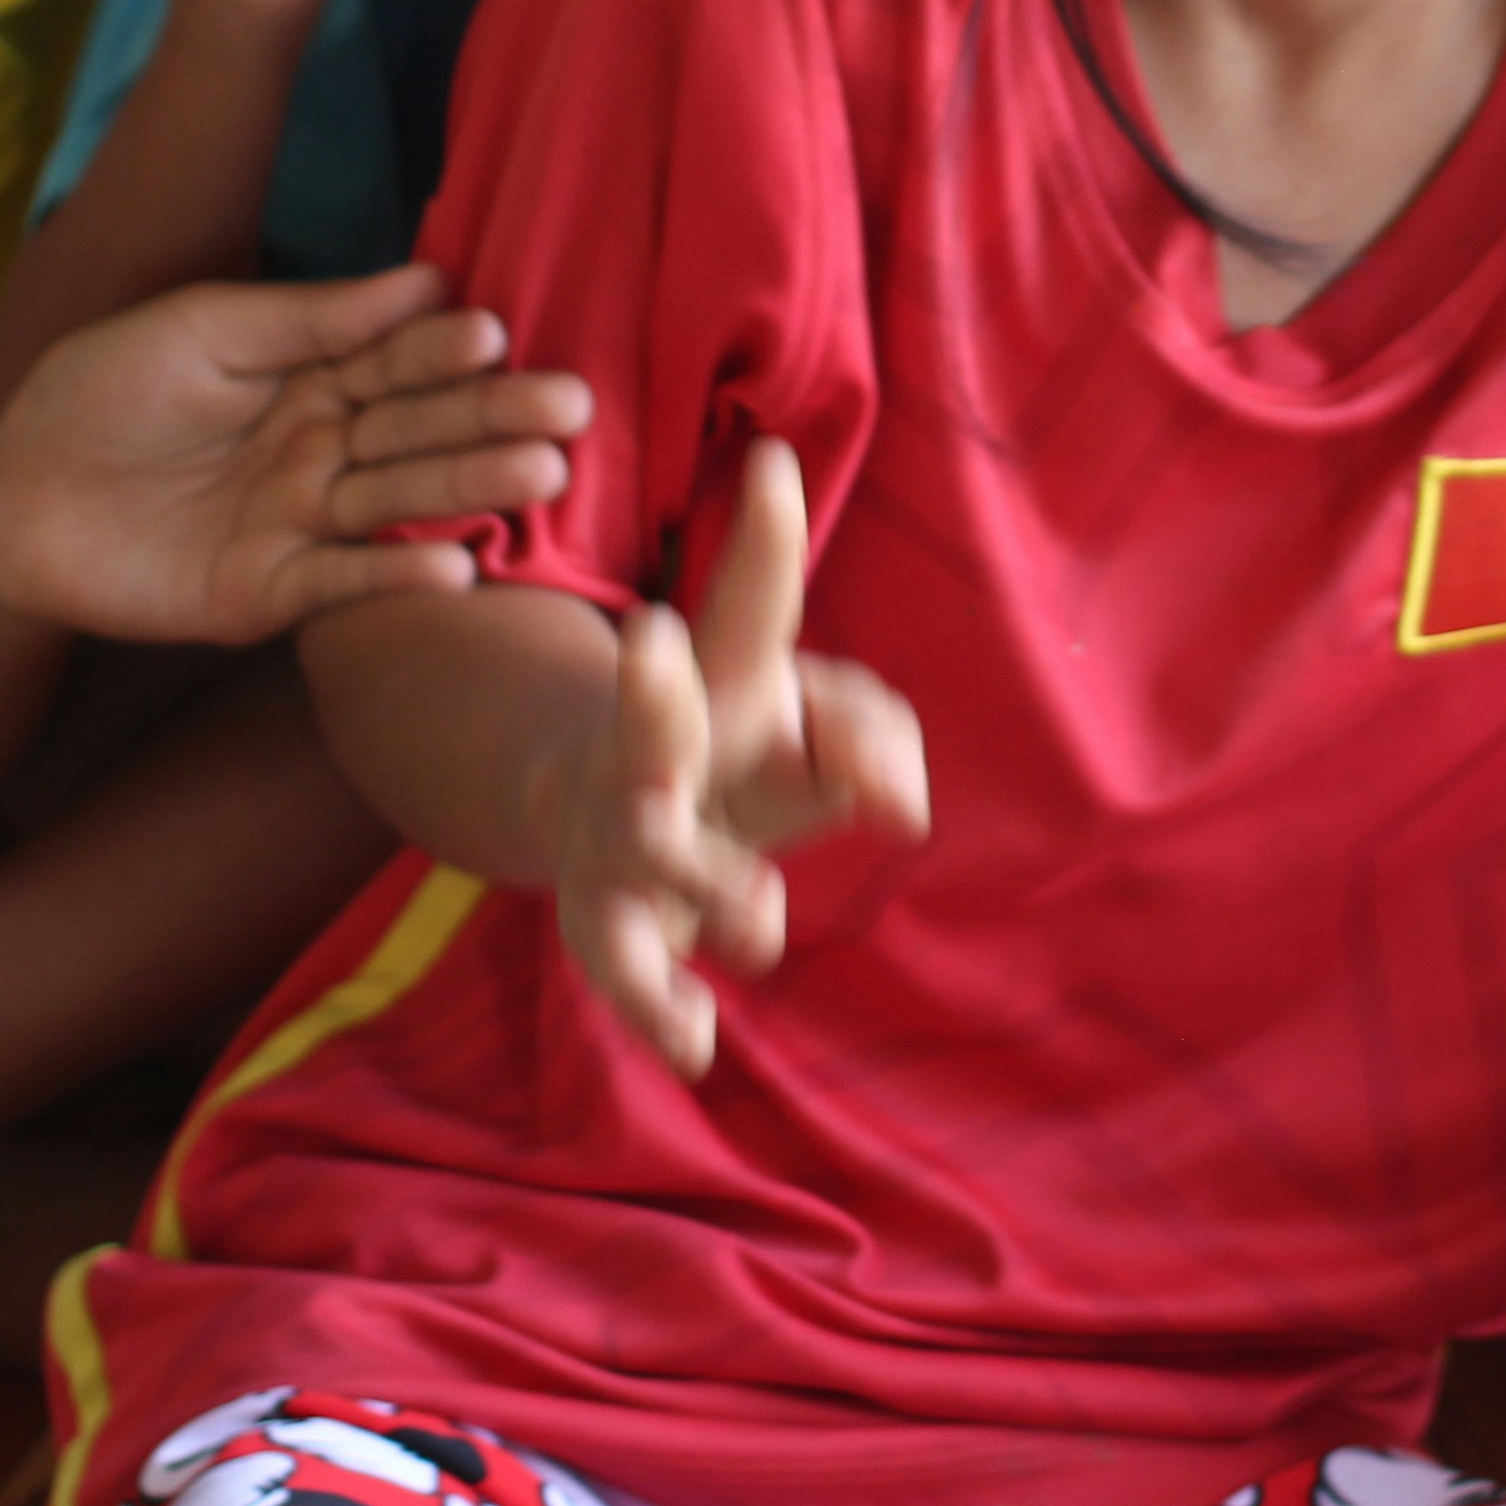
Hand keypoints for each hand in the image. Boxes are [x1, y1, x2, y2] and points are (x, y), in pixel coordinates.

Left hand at [0, 267, 588, 645]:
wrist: (9, 500)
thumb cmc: (101, 391)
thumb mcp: (201, 329)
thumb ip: (308, 316)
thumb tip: (428, 279)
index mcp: (310, 375)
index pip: (396, 358)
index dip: (444, 349)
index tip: (496, 334)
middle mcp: (322, 448)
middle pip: (419, 429)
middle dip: (492, 418)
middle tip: (568, 407)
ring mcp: (301, 521)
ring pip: (399, 500)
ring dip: (470, 489)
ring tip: (540, 477)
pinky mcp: (268, 593)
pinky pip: (342, 581)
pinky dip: (395, 574)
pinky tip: (457, 565)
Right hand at [555, 437, 929, 1074]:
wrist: (601, 818)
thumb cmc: (741, 752)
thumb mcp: (806, 724)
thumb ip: (869, 739)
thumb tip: (904, 806)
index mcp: (717, 680)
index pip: (751, 606)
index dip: (763, 540)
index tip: (773, 461)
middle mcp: (655, 748)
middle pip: (656, 711)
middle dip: (652, 683)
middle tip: (654, 638)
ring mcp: (620, 832)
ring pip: (647, 847)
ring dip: (703, 874)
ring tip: (766, 922)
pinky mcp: (606, 918)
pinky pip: (625, 966)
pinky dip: (660, 1008)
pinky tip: (698, 1045)